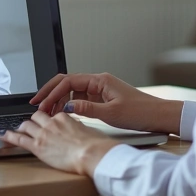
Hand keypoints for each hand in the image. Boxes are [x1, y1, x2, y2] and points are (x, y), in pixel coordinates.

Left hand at [0, 111, 117, 175]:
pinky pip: (18, 139)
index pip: (52, 115)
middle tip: (31, 126)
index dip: (48, 119)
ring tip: (17, 130)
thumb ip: (79, 127)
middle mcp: (52, 122)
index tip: (48, 123)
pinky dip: (9, 136)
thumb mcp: (89, 130)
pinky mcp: (37, 146)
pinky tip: (3, 135)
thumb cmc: (95, 145)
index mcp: (65, 117)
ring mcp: (43, 133)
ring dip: (22, 128)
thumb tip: (78, 129)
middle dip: (33, 121)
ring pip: (26, 125)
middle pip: (37, 117)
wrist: (91, 153)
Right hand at [31, 73, 182, 134]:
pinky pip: (81, 99)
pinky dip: (70, 105)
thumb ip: (87, 109)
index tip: (41, 104)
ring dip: (60, 101)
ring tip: (49, 113)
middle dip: (51, 92)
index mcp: (100, 80)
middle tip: (37, 105)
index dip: (52, 92)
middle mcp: (98, 82)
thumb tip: (67, 106)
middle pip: (67, 83)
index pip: (68, 81)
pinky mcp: (103, 98)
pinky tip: (65, 115)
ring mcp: (100, 90)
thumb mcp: (111, 113)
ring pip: (73, 91)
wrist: (158, 115)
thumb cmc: (140, 112)